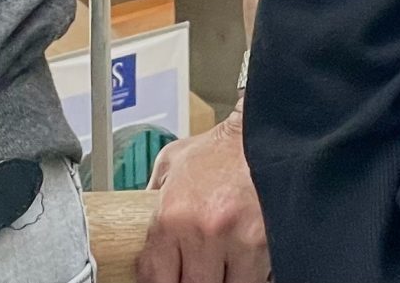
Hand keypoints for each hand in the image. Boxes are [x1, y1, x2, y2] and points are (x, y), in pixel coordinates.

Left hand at [137, 107, 271, 282]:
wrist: (259, 132)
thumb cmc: (218, 149)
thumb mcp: (170, 165)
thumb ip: (152, 200)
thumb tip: (134, 225)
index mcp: (171, 216)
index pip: (155, 279)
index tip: (166, 278)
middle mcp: (202, 231)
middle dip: (192, 280)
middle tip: (196, 269)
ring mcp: (236, 239)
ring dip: (222, 280)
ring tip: (220, 267)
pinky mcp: (265, 241)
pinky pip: (254, 279)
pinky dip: (249, 276)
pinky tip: (243, 263)